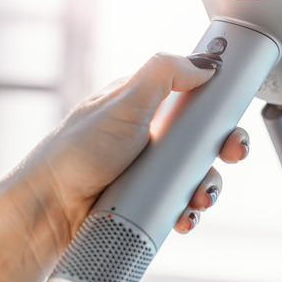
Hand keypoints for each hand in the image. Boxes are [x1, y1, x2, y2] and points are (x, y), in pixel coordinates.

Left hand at [23, 52, 250, 239]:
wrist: (49, 209)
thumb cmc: (75, 152)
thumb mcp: (123, 102)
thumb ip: (163, 74)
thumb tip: (204, 64)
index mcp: (143, 104)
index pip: (192, 96)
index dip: (217, 105)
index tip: (232, 117)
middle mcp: (148, 135)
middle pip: (203, 138)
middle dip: (223, 148)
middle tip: (231, 154)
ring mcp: (148, 170)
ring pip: (197, 174)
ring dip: (208, 186)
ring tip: (199, 197)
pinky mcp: (147, 200)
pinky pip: (181, 203)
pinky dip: (189, 211)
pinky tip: (184, 217)